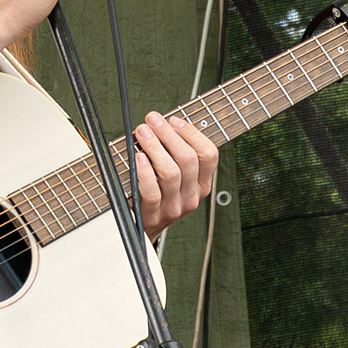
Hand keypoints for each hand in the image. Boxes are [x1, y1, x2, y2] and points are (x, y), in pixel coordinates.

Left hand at [132, 111, 219, 236]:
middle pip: (188, 159)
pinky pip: (152, 191)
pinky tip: (138, 157)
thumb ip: (175, 152)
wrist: (142, 228)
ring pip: (171, 172)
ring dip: (155, 147)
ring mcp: (175, 207)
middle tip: (152, 119)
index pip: (208, 154)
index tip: (173, 120)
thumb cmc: (156, 192)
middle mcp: (192, 196)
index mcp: (202, 184)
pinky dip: (145, 171)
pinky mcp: (155, 215)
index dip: (192, 133)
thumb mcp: (174, 175)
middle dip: (168, 134)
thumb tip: (163, 122)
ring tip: (142, 132)